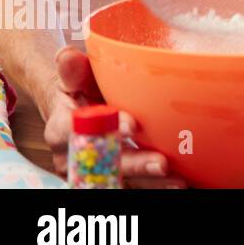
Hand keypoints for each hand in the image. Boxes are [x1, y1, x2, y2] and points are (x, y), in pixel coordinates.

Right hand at [43, 46, 184, 187]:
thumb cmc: (80, 91)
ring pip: (118, 183)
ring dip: (148, 183)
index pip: (76, 133)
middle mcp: (73, 158)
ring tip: (178, 181)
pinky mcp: (110, 180)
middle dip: (132, 165)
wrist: (77, 110)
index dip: (103, 130)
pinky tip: (180, 182)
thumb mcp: (75, 77)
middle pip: (101, 166)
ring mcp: (92, 172)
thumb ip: (73, 69)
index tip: (132, 125)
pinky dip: (154, 187)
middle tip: (162, 163)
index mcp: (62, 129)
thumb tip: (68, 56)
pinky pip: (131, 188)